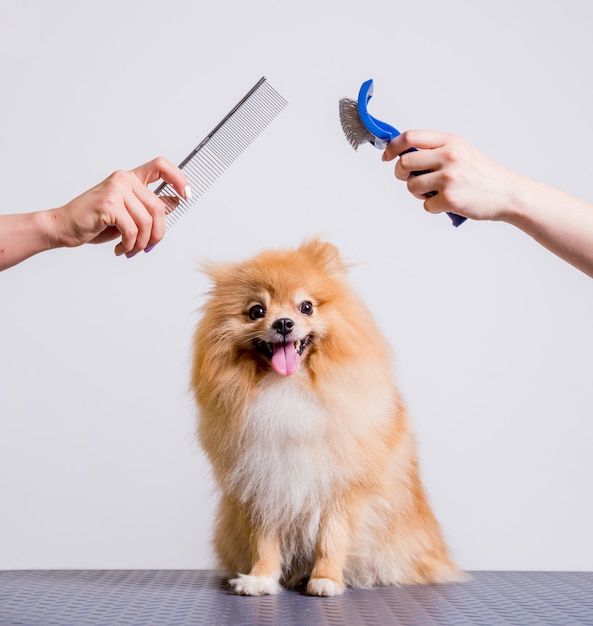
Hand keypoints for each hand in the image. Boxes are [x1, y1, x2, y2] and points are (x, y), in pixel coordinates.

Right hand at [52, 157, 188, 256]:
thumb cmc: (96, 222)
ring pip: (147, 222)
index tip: (186, 194)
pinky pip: (133, 229)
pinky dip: (130, 244)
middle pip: (159, 208)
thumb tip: (175, 202)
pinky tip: (121, 248)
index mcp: (130, 179)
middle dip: (157, 234)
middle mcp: (123, 179)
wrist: (64, 227)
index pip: (160, 166)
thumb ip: (149, 208)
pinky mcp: (109, 204)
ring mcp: (116, 190)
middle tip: (147, 247)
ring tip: (131, 249)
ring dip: (142, 243)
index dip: (178, 177)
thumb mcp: (129, 215)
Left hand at [382, 131, 521, 221]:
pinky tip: (448, 203)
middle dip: (401, 175)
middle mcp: (448, 156)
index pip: (409, 137)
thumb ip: (434, 150)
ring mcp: (449, 177)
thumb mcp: (461, 151)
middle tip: (410, 179)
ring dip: (418, 193)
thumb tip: (402, 154)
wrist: (508, 194)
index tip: (387, 156)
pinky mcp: (450, 199)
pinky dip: (433, 207)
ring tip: (435, 192)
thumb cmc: (482, 175)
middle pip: (404, 164)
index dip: (392, 147)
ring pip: (411, 187)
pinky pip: (425, 205)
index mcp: (449, 141)